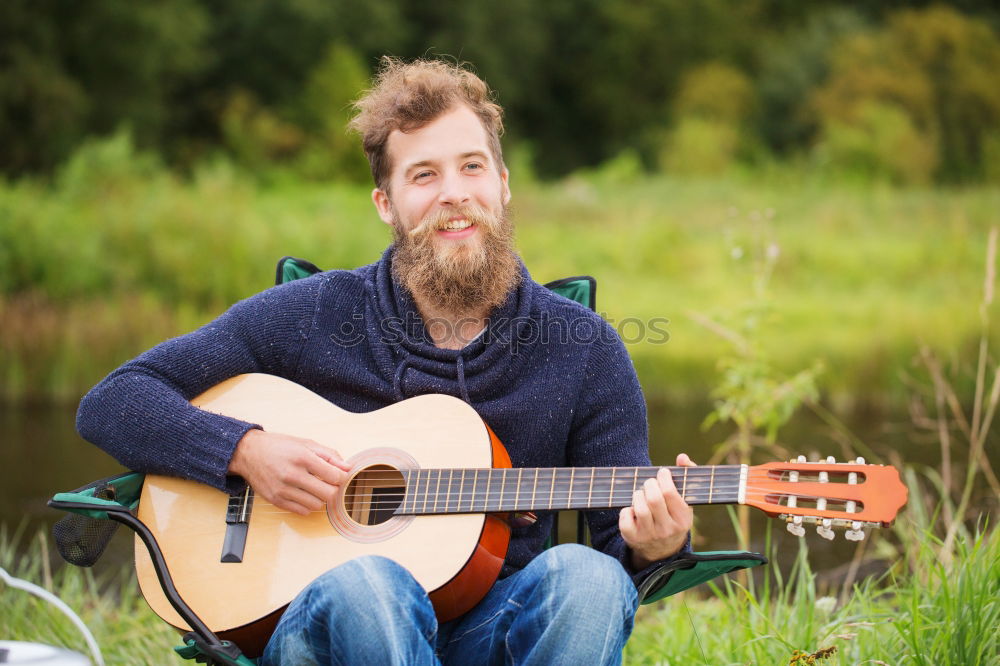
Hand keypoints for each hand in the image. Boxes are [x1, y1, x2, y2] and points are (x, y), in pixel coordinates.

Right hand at [229, 429, 351, 514]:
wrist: (248, 453)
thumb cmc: (279, 446)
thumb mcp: (306, 443)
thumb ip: (329, 455)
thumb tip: (348, 468)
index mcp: (303, 457)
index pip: (335, 476)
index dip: (341, 477)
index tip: (337, 475)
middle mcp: (293, 475)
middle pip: (328, 494)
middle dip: (332, 489)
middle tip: (327, 483)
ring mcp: (283, 490)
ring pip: (316, 505)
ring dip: (320, 498)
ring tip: (314, 487)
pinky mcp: (276, 500)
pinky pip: (302, 511)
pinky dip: (307, 504)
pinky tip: (303, 493)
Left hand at [619, 453, 696, 569]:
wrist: (663, 550)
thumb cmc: (673, 516)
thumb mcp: (685, 501)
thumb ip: (685, 476)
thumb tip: (682, 457)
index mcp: (683, 519)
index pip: (670, 493)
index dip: (663, 478)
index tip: (662, 473)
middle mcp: (667, 530)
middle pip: (654, 499)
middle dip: (649, 484)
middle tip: (650, 483)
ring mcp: (649, 536)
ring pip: (640, 507)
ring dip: (638, 495)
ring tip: (642, 494)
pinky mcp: (633, 538)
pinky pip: (625, 517)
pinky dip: (627, 509)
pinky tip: (634, 509)